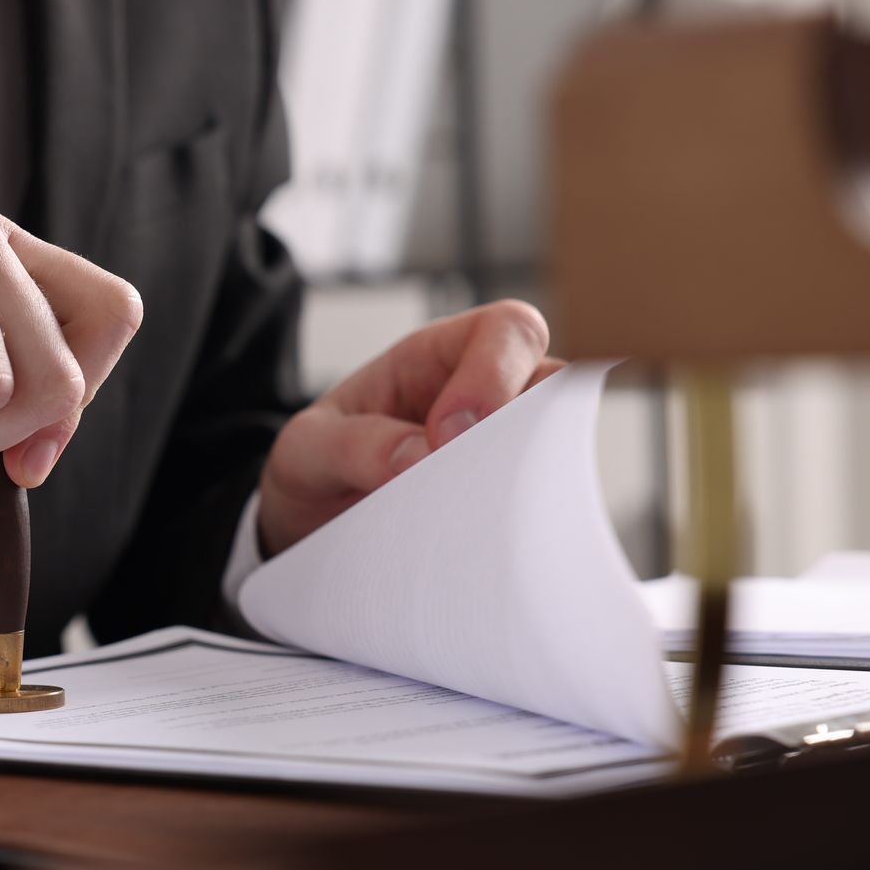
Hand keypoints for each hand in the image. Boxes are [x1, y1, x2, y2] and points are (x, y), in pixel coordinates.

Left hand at [257, 300, 561, 556]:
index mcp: (434, 360)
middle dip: (530, 424)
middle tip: (478, 478)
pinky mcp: (507, 500)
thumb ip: (353, 446)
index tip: (447, 437)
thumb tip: (421, 458)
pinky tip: (494, 538)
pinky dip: (532, 514)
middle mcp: (483, 396)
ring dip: (535, 472)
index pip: (503, 331)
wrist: (310, 531)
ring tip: (484, 512)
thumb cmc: (314, 472)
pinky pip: (547, 498)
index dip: (493, 375)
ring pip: (562, 442)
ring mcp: (501, 450)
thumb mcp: (307, 451)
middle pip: (554, 380)